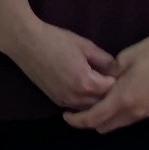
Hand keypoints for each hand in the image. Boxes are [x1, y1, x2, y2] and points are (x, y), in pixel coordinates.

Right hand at [6, 18, 120, 114]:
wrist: (27, 44)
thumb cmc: (57, 41)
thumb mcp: (86, 46)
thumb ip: (104, 60)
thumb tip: (116, 69)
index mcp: (85, 83)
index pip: (110, 90)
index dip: (117, 81)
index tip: (121, 73)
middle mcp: (75, 97)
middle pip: (100, 103)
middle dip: (109, 93)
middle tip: (114, 80)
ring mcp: (63, 101)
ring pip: (88, 108)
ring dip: (96, 99)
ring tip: (101, 84)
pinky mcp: (55, 100)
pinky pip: (75, 106)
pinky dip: (84, 102)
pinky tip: (88, 89)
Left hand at [63, 32, 148, 131]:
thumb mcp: (126, 58)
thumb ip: (109, 74)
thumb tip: (99, 82)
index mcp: (123, 98)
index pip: (93, 118)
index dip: (76, 120)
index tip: (66, 115)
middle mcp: (133, 111)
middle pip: (104, 127)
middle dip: (90, 121)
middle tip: (83, 107)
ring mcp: (146, 112)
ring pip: (119, 124)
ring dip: (107, 118)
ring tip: (102, 101)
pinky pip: (131, 118)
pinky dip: (121, 114)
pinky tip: (122, 97)